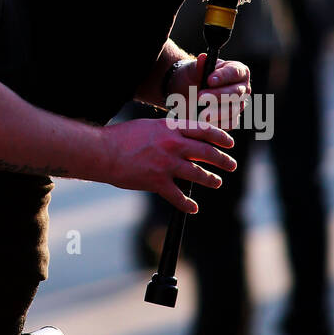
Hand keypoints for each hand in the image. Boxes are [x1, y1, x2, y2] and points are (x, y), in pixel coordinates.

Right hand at [104, 116, 236, 213]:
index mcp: (170, 127)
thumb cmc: (122, 137)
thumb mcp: (149, 126)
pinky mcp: (157, 182)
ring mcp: (166, 164)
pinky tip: (193, 208)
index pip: (204, 130)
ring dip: (211, 180)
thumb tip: (183, 137)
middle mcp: (172, 144)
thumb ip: (168, 131)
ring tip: (216, 182)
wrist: (102, 151)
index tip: (229, 143)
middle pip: (206, 152)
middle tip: (231, 165)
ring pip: (198, 174)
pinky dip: (188, 204)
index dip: (220, 137)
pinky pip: (178, 197)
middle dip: (223, 160)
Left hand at [169, 52, 250, 129]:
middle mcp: (242, 88)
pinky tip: (203, 121)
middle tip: (200, 96)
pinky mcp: (232, 119)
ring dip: (216, 112)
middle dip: (218, 95)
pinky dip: (217, 123)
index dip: (223, 76)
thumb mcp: (193, 68)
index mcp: (237, 70)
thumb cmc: (193, 75)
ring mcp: (239, 104)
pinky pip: (229, 123)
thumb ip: (199, 65)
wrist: (186, 91)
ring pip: (232, 110)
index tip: (209, 80)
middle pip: (236, 93)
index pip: (235, 72)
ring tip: (201, 113)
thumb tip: (203, 57)